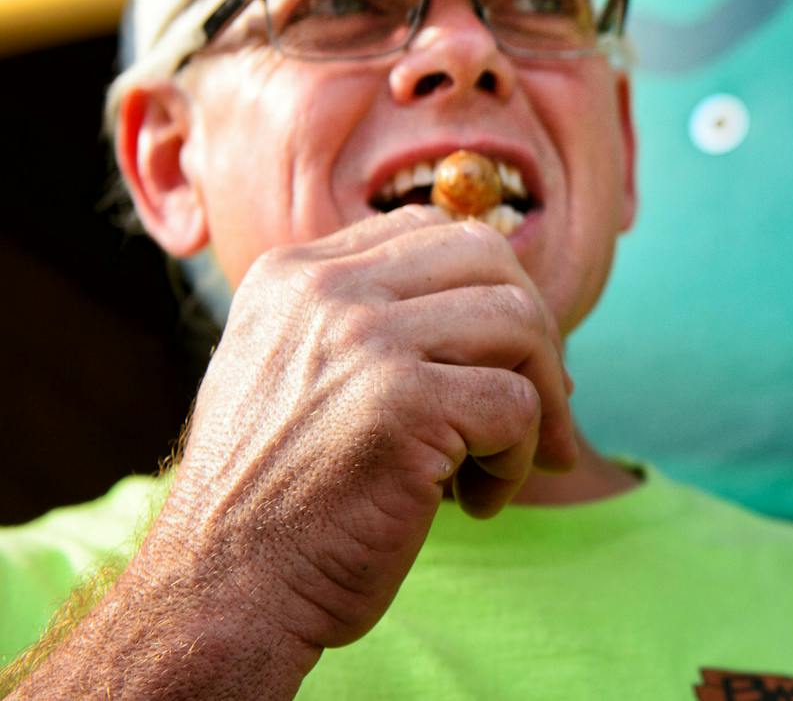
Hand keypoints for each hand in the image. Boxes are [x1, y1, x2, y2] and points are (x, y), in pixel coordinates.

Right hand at [147, 205, 575, 652]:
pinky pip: (518, 403)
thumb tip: (512, 300)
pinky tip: (478, 501)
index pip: (432, 230)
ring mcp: (366, 343)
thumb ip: (369, 319)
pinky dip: (520, 458)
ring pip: (518, 322)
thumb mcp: (297, 370)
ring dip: (540, 399)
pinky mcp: (404, 405)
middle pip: (488, 256)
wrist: (221, 594)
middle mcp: (327, 291)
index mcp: (296, 274)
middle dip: (534, 331)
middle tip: (541, 404)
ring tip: (504, 461)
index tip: (505, 356)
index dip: (488, 287)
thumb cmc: (278, 495)